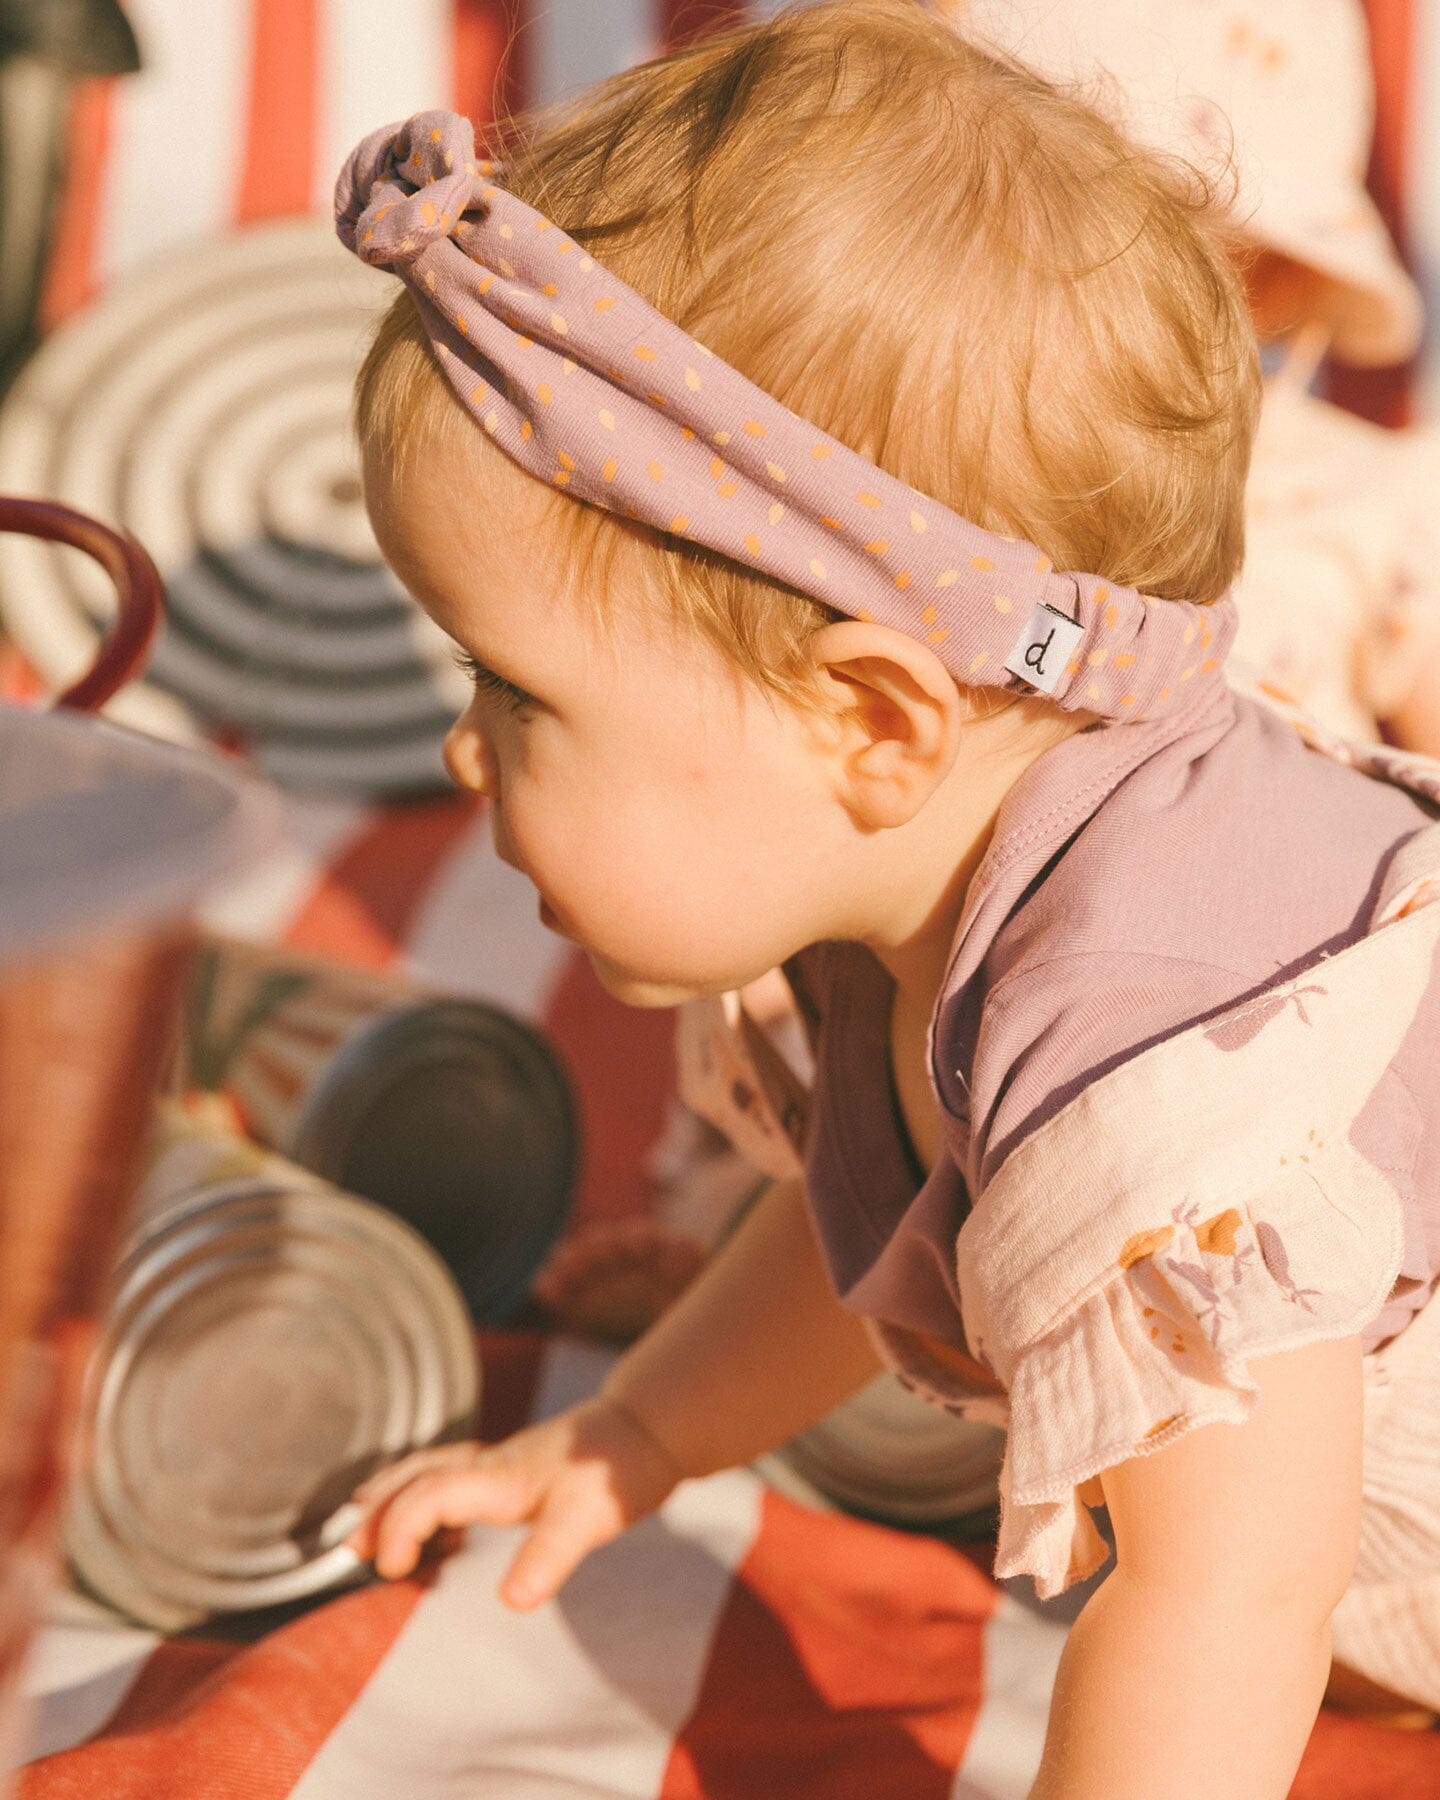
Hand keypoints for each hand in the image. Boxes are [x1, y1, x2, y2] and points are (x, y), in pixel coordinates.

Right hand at [345, 1395, 683, 1609]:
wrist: (647, 1428)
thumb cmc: (613, 1472)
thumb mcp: (586, 1520)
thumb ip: (548, 1557)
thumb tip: (511, 1601)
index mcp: (499, 1479)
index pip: (430, 1495)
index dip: (402, 1527)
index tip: (392, 1569)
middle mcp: (492, 1465)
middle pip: (420, 1476)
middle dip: (381, 1508)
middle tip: (350, 1546)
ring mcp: (503, 1461)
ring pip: (433, 1466)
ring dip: (394, 1489)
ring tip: (361, 1514)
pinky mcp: (517, 1465)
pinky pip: (454, 1468)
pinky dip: (424, 1482)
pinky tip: (427, 1497)